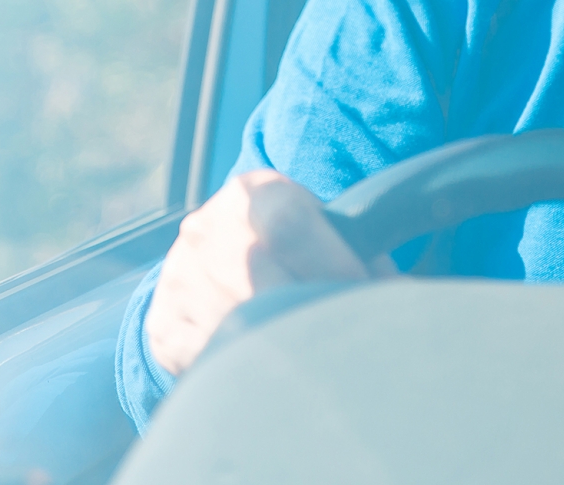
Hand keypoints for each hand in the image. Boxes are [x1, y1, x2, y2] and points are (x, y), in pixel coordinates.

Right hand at [146, 170, 388, 375]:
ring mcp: (182, 281)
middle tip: (345, 332)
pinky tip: (271, 367)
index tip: (361, 293)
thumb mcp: (312, 223)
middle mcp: (210, 233)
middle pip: (267, 282)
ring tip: (315, 354)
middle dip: (314, 311)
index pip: (290, 225)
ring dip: (287, 348)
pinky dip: (250, 368)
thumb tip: (397, 292)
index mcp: (252, 195)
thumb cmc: (281, 242)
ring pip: (244, 328)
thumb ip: (356, 248)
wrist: (201, 260)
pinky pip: (216, 359)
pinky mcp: (167, 328)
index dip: (333, 265)